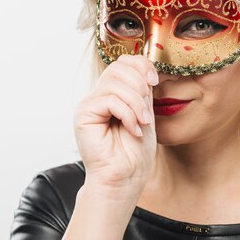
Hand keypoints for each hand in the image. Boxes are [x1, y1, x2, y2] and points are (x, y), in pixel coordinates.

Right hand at [73, 55, 158, 201]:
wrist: (125, 178)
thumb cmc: (135, 152)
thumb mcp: (145, 113)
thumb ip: (143, 91)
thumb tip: (148, 68)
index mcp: (113, 93)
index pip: (124, 62)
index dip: (142, 65)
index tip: (155, 81)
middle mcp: (98, 96)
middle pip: (119, 67)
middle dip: (140, 85)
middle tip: (148, 111)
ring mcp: (89, 105)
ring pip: (115, 83)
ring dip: (136, 103)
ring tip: (143, 123)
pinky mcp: (83, 115)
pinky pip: (109, 100)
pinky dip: (127, 114)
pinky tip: (133, 130)